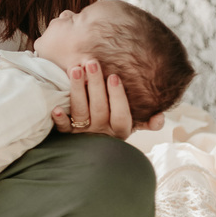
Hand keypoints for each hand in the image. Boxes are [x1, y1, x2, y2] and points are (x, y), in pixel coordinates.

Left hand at [50, 60, 164, 139]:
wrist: (91, 154)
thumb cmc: (113, 129)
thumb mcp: (131, 127)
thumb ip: (146, 122)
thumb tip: (160, 116)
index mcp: (120, 130)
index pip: (121, 114)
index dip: (118, 97)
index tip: (114, 76)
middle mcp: (102, 132)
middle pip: (99, 108)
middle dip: (95, 85)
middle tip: (91, 63)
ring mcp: (83, 134)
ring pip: (80, 112)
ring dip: (77, 91)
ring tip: (74, 70)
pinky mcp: (67, 136)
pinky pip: (62, 129)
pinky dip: (60, 119)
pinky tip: (55, 108)